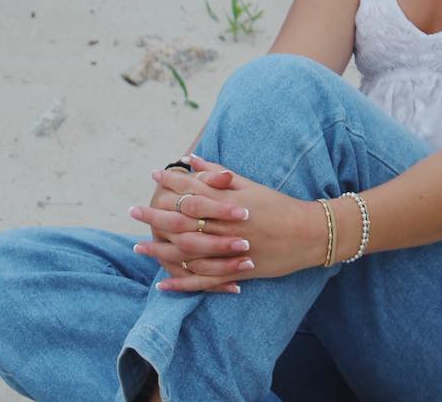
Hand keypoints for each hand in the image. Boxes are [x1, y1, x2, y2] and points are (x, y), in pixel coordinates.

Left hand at [130, 157, 326, 292]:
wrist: (308, 234)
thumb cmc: (278, 205)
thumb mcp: (250, 185)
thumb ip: (218, 174)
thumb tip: (191, 159)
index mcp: (231, 203)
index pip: (194, 191)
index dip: (172, 183)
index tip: (153, 175)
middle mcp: (227, 227)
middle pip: (184, 222)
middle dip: (156, 215)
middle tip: (132, 209)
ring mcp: (230, 252)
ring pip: (189, 253)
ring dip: (161, 250)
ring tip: (138, 246)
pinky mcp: (236, 272)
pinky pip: (204, 280)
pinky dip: (182, 283)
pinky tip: (162, 283)